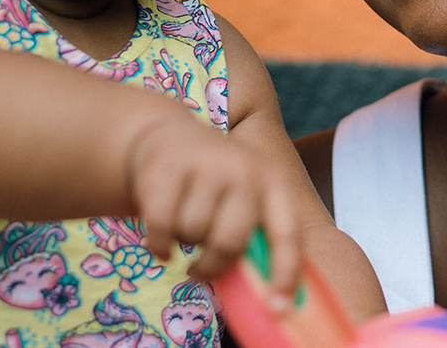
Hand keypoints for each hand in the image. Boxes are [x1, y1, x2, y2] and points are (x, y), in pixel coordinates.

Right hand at [126, 116, 302, 305]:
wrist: (171, 138)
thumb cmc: (218, 185)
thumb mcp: (248, 199)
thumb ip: (259, 237)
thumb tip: (272, 297)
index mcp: (274, 181)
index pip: (287, 233)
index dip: (285, 273)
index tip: (278, 307)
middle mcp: (244, 169)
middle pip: (229, 241)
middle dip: (213, 265)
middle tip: (202, 269)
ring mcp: (205, 164)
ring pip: (191, 233)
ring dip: (184, 241)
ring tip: (185, 223)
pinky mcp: (166, 167)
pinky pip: (161, 227)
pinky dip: (158, 244)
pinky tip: (162, 240)